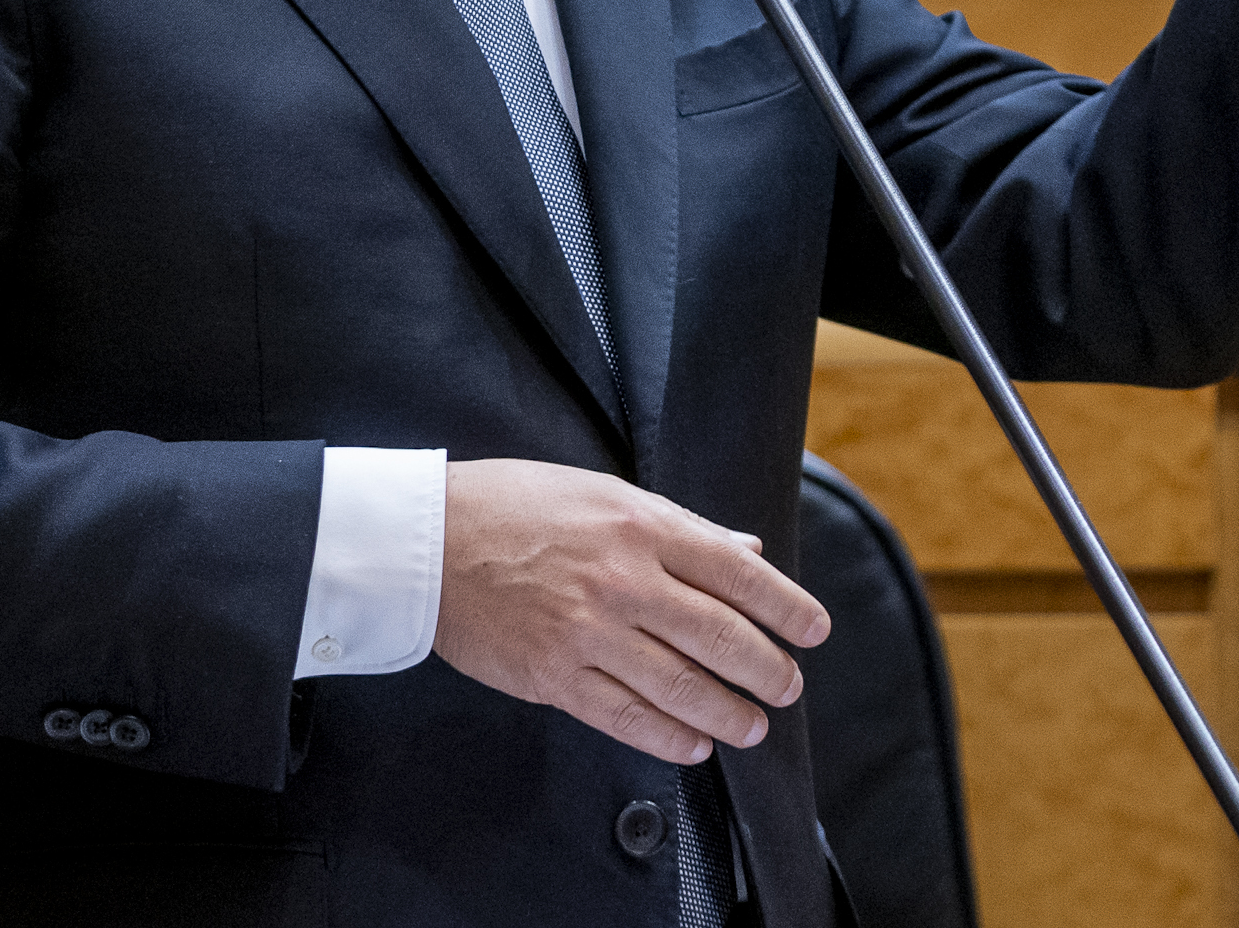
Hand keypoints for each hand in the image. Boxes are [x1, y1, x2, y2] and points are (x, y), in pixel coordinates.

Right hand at [433, 458, 829, 764]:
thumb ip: (677, 524)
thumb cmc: (511, 505)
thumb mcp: (601, 492)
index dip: (785, 606)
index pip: (737, 571)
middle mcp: (623, 580)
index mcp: (640, 526)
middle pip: (720, 635)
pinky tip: (694, 746)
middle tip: (787, 686)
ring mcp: (589, 632)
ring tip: (753, 728)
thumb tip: (743, 547)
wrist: (425, 542)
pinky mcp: (555, 676)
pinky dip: (668, 736)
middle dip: (767, 668)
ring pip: (681, 685)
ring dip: (728, 713)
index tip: (813, 630)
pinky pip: (626, 716)